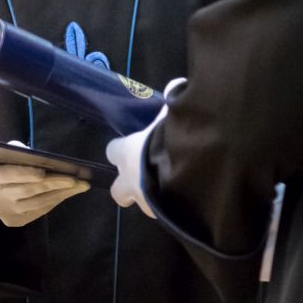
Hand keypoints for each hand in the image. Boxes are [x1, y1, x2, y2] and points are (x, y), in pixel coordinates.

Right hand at [0, 161, 89, 226]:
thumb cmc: (6, 165)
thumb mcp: (7, 154)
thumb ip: (19, 152)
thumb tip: (41, 157)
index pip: (10, 174)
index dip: (27, 173)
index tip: (45, 171)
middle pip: (28, 190)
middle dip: (53, 183)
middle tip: (74, 179)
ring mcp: (6, 212)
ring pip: (37, 203)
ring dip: (61, 194)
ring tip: (80, 186)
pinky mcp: (16, 221)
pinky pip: (40, 211)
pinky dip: (56, 200)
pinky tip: (69, 192)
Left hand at [106, 78, 184, 217]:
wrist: (190, 177)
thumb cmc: (172, 142)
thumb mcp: (172, 114)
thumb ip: (173, 101)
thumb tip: (175, 85)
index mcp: (127, 154)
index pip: (112, 151)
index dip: (119, 149)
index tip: (128, 145)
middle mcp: (131, 181)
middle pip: (118, 191)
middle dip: (126, 187)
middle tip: (141, 179)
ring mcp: (148, 203)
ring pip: (144, 204)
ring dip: (153, 198)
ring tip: (173, 188)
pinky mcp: (166, 217)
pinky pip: (167, 213)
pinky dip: (174, 206)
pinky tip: (188, 198)